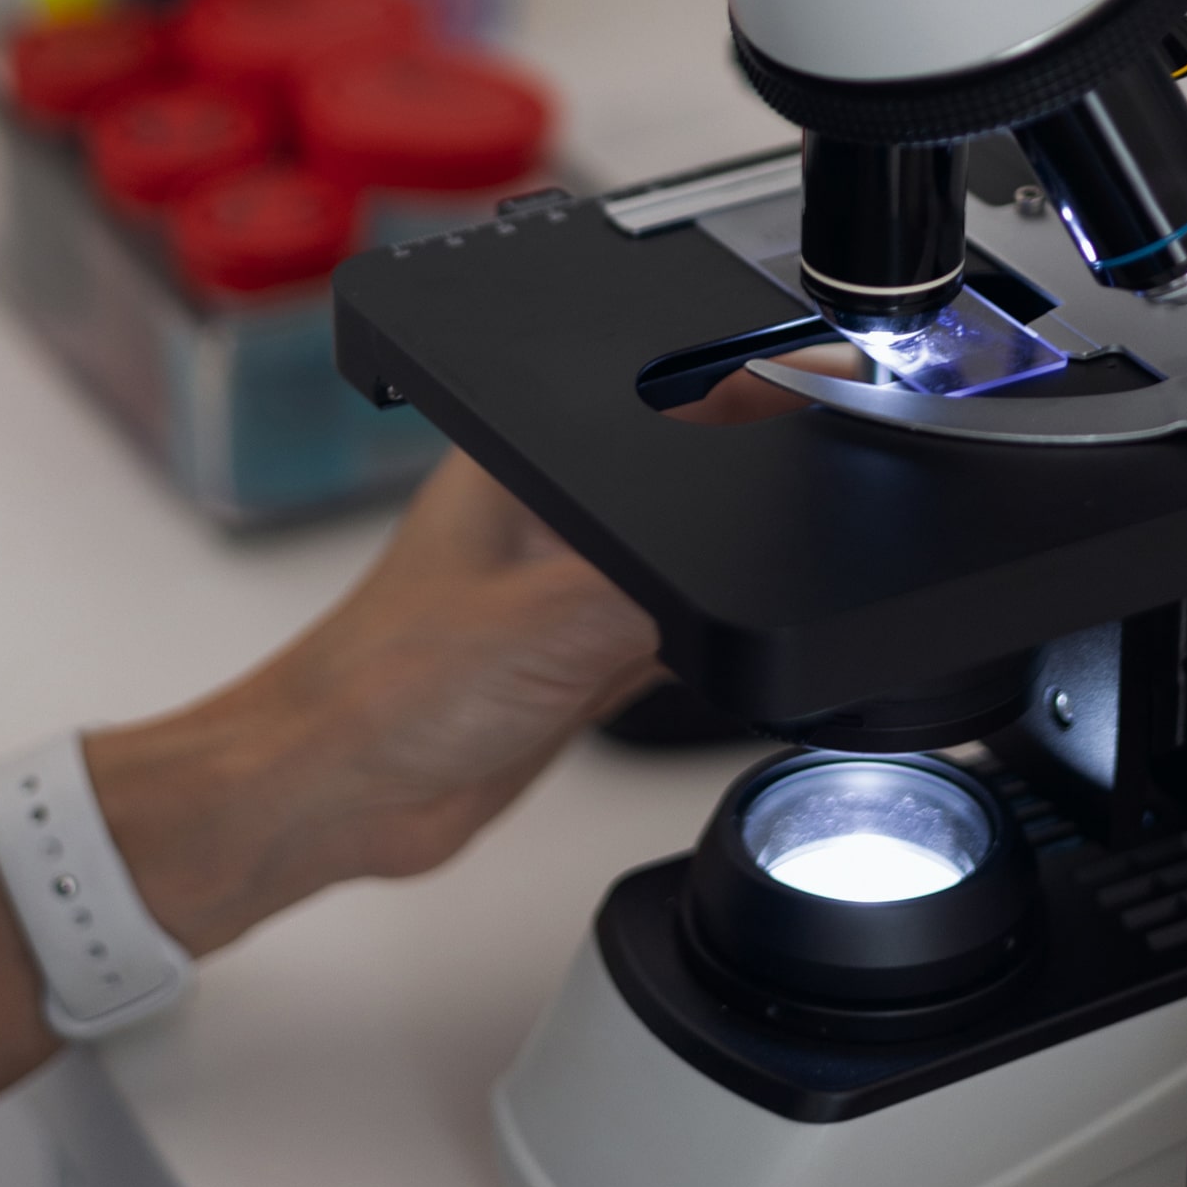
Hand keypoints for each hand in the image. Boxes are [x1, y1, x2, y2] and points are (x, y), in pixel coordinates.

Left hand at [85, 343, 862, 955]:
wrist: (343, 797)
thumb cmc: (384, 689)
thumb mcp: (550, 623)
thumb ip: (659, 585)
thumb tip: (753, 565)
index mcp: (527, 452)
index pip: (669, 394)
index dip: (760, 388)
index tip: (844, 396)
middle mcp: (553, 510)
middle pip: (694, 476)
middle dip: (762, 486)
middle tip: (839, 493)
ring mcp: (570, 585)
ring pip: (692, 556)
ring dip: (735, 571)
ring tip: (788, 572)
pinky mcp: (582, 656)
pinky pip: (679, 633)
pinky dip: (714, 642)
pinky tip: (737, 653)